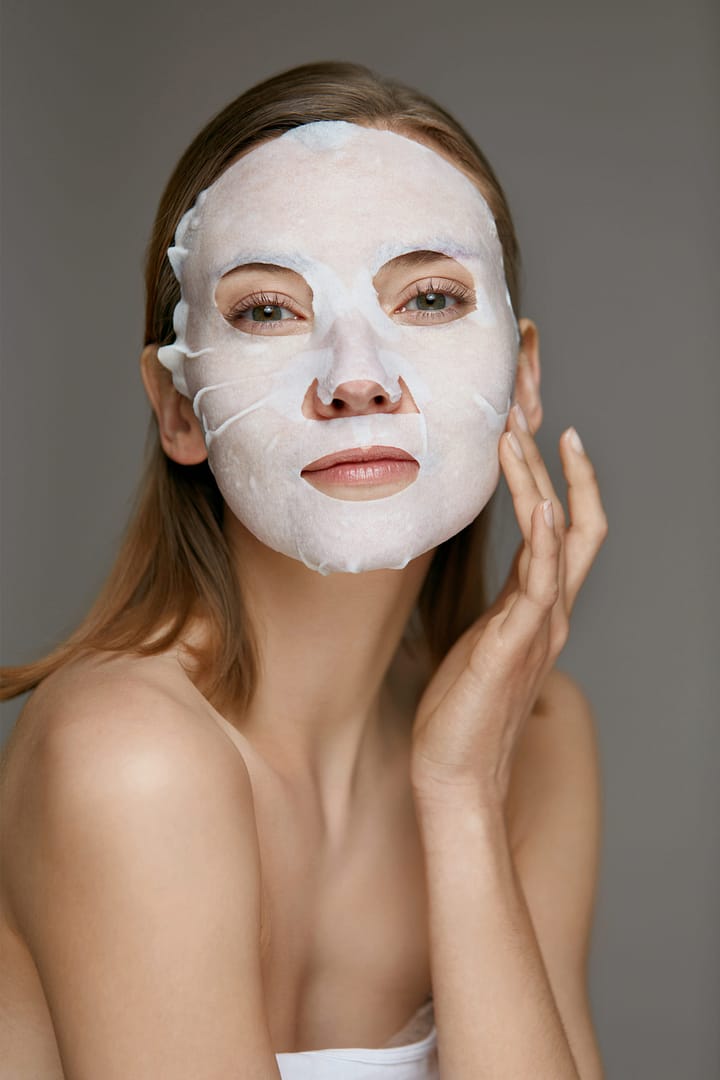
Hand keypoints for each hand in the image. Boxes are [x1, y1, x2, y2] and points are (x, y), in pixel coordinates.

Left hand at [410, 404, 606, 806]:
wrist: (455, 773)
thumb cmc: (461, 709)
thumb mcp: (482, 641)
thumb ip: (500, 606)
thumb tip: (492, 578)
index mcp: (539, 608)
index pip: (564, 530)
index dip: (560, 480)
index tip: (543, 433)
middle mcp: (550, 612)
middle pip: (575, 524)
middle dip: (554, 466)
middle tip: (527, 412)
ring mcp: (539, 628)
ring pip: (557, 540)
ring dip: (539, 484)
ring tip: (517, 436)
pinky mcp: (515, 645)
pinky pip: (538, 584)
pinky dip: (543, 541)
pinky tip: (538, 503)